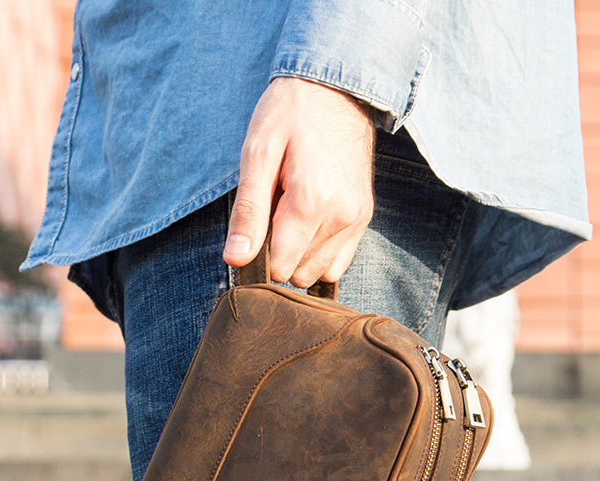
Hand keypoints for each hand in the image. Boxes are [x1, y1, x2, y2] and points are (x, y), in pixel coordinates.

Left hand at [223, 77, 374, 286]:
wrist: (335, 87)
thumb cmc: (289, 114)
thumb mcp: (258, 154)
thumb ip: (248, 212)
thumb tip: (235, 259)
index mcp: (311, 203)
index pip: (279, 268)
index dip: (259, 255)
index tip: (255, 227)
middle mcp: (341, 217)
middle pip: (299, 274)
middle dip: (280, 255)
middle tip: (273, 213)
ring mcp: (357, 219)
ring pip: (320, 272)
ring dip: (300, 257)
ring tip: (290, 217)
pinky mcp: (363, 217)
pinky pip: (339, 263)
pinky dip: (320, 254)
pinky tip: (308, 227)